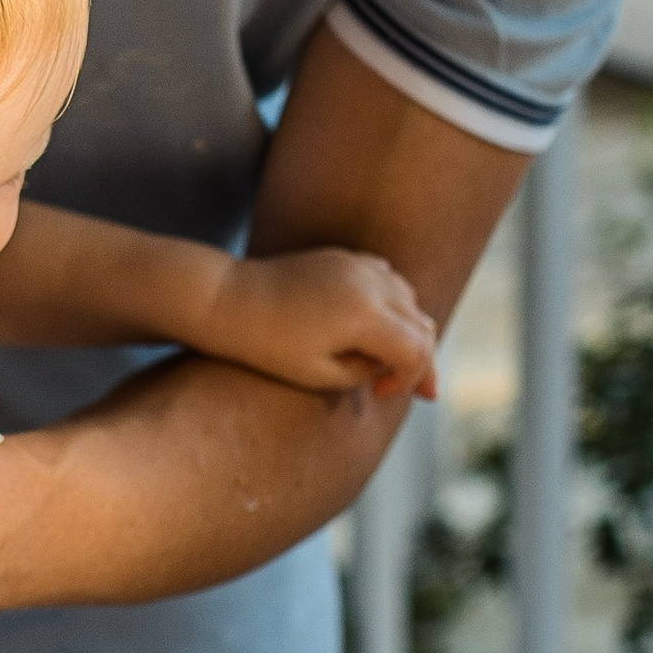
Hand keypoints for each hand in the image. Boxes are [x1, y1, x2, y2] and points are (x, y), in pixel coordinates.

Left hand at [206, 246, 438, 402]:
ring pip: (410, 299)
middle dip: (418, 360)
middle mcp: (370, 283)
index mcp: (364, 315)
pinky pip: (388, 279)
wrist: (230, 301)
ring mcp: (359, 265)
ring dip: (408, 330)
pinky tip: (378, 327)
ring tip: (390, 361)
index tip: (379, 394)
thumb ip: (366, 371)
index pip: (416, 350)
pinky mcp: (346, 258)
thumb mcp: (319, 375)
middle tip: (412, 390)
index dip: (409, 379)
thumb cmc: (268, 346)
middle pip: (422, 324)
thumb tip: (391, 364)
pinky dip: (393, 304)